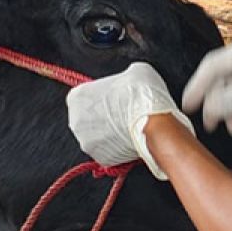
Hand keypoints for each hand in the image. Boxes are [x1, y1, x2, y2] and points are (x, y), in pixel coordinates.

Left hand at [67, 63, 193, 178]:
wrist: (155, 123)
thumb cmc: (141, 96)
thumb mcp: (134, 71)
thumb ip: (122, 77)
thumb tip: (127, 81)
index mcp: (77, 97)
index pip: (82, 95)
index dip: (99, 95)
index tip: (111, 96)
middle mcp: (76, 122)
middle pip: (87, 117)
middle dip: (102, 115)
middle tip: (121, 110)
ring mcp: (87, 143)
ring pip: (97, 136)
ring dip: (109, 132)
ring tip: (128, 124)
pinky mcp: (102, 158)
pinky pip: (108, 150)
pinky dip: (117, 146)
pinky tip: (130, 136)